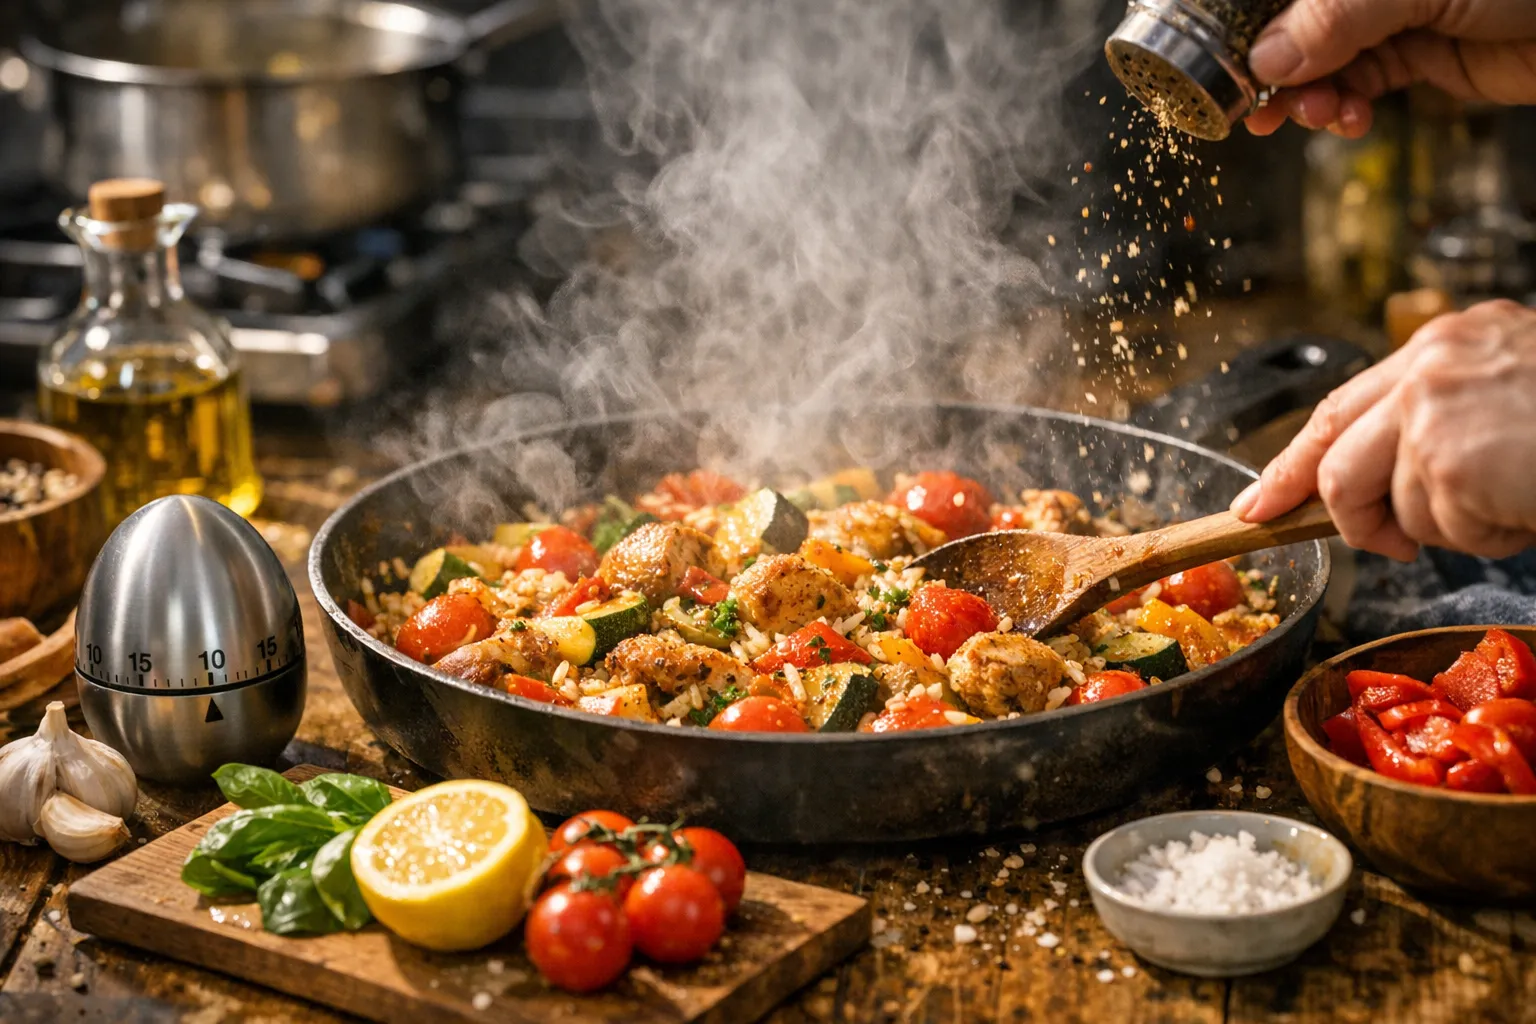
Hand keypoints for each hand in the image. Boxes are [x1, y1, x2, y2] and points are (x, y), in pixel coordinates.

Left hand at [1231, 300, 1535, 559]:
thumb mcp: (1511, 393)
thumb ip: (1443, 420)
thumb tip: (1380, 485)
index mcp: (1445, 345)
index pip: (1339, 410)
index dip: (1293, 464)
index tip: (1255, 504)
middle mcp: (1429, 367)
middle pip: (1337, 464)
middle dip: (1353, 520)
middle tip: (1390, 546)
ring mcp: (1433, 411)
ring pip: (1391, 508)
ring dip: (1453, 528)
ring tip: (1516, 499)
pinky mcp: (1449, 460)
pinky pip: (1439, 530)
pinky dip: (1488, 537)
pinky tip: (1528, 506)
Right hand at [1242, 0, 1535, 138]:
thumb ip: (1338, 16)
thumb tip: (1264, 60)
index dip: (1243, 25)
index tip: (1221, 65)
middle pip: (1289, 24)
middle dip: (1270, 71)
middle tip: (1257, 110)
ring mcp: (1389, 10)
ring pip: (1318, 60)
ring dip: (1309, 98)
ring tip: (1320, 115)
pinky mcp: (1415, 50)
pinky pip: (1357, 83)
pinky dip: (1344, 108)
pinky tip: (1350, 118)